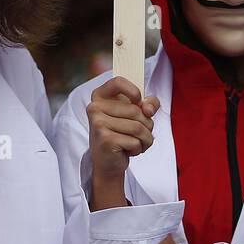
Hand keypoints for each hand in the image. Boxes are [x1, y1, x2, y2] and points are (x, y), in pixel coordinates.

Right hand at [86, 76, 159, 210]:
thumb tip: (148, 109)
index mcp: (100, 96)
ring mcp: (98, 123)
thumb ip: (148, 104)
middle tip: (139, 133)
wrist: (108, 161)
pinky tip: (128, 150)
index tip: (139, 100)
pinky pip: (135, 141)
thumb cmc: (122, 133)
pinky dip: (138, 148)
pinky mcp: (105, 139)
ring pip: (138, 127)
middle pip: (136, 110)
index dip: (133, 90)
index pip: (118, 81)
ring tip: (136, 142)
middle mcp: (95, 107)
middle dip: (146, 125)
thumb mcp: (136, 114)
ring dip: (145, 139)